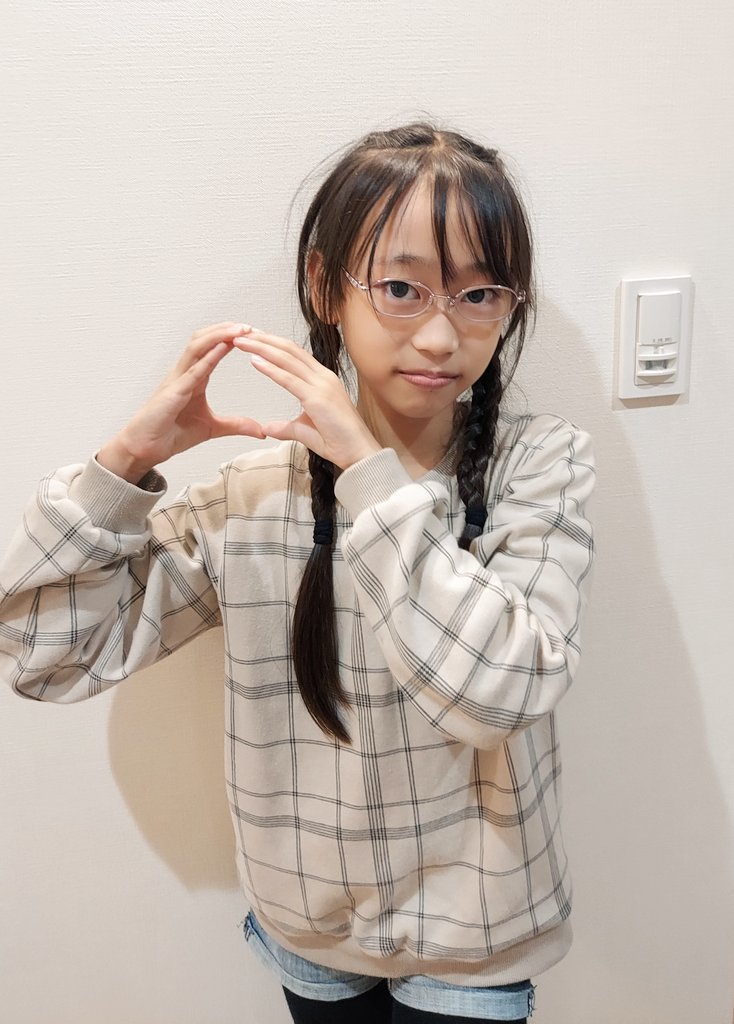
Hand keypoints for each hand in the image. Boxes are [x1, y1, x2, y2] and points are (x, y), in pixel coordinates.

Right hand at [98, 322, 265, 481]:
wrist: (145, 448)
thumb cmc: (170, 434)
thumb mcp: (212, 428)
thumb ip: (236, 426)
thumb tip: (260, 430)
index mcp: (194, 377)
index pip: (213, 348)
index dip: (232, 337)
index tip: (255, 334)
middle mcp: (184, 372)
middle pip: (205, 339)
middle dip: (227, 329)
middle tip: (251, 326)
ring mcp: (177, 379)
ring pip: (197, 346)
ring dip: (219, 335)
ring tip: (241, 330)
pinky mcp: (173, 392)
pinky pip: (192, 370)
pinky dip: (208, 357)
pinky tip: (223, 348)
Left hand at [233, 327, 380, 469]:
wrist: (360, 454)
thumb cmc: (341, 442)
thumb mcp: (306, 431)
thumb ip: (287, 427)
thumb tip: (267, 429)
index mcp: (323, 380)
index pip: (294, 355)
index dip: (273, 344)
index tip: (254, 339)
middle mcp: (323, 377)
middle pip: (289, 350)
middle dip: (263, 339)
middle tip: (242, 333)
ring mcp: (322, 386)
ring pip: (287, 359)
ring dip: (262, 348)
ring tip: (242, 341)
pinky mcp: (318, 398)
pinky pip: (289, 380)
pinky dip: (270, 369)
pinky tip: (254, 361)